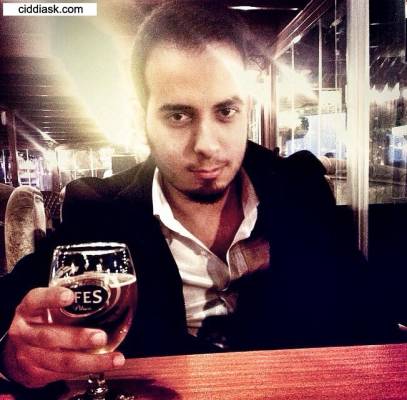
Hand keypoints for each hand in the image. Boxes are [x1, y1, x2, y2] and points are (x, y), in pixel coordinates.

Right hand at [1, 287, 124, 387]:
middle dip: (78, 338)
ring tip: (114, 359)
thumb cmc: (39, 322)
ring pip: (62, 361)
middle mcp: (24, 332)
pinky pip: (64, 373)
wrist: (15, 353)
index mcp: (28, 310)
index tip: (70, 295)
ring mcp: (28, 355)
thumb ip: (66, 302)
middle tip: (101, 337)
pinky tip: (102, 366)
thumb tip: (107, 293)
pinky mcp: (36, 374)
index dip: (52, 297)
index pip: (36, 300)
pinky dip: (85, 370)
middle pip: (50, 337)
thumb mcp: (44, 307)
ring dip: (91, 361)